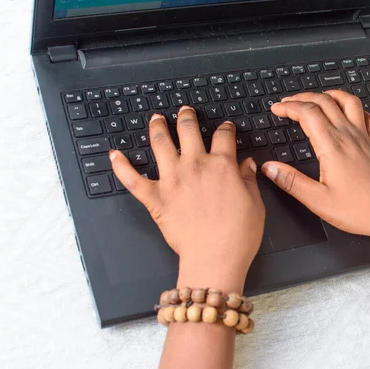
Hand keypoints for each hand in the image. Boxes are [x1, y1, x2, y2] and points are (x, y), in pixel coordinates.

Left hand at [110, 107, 265, 290]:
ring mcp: (172, 180)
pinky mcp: (155, 198)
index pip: (224, 136)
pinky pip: (132, 179)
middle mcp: (195, 166)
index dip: (226, 128)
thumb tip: (247, 164)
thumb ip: (249, 180)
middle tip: (185, 110)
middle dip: (187, 116)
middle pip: (188, 130)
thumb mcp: (255, 204)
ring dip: (157, 127)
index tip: (226, 127)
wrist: (215, 258)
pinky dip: (121, 166)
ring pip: (160, 143)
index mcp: (222, 166)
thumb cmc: (238, 236)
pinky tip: (114, 155)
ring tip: (156, 118)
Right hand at [261, 91, 369, 240]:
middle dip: (302, 97)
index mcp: (332, 147)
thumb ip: (290, 181)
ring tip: (316, 97)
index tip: (276, 109)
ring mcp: (363, 138)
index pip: (307, 113)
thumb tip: (269, 167)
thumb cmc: (356, 210)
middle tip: (287, 102)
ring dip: (330, 95)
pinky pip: (368, 117)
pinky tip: (349, 114)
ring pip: (349, 102)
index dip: (288, 106)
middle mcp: (348, 136)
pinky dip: (356, 109)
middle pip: (324, 101)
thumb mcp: (316, 200)